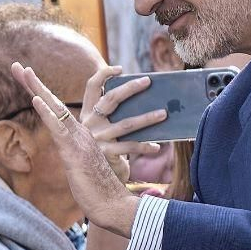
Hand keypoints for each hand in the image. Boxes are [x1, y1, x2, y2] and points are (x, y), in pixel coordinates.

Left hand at [10, 61, 137, 235]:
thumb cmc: (98, 191)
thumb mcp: (82, 171)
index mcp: (80, 135)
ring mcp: (77, 140)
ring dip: (37, 89)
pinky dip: (46, 113)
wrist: (113, 205)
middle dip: (33, 84)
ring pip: (54, 109)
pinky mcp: (74, 152)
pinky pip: (57, 128)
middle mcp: (80, 132)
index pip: (57, 110)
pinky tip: (35, 99)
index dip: (40, 94)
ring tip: (23, 72)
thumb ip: (77, 159)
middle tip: (17, 66)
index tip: (26, 78)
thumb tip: (70, 158)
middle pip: (53, 102)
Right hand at [80, 65, 164, 183]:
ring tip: (163, 113)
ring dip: (147, 118)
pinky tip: (157, 147)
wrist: (94, 181)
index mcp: (86, 113)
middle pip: (110, 99)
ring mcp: (97, 139)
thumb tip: (143, 99)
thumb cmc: (105, 150)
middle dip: (130, 88)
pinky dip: (146, 147)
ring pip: (126, 124)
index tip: (120, 68)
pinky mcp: (107, 154)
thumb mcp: (103, 131)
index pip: (91, 87)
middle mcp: (89, 124)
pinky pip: (131, 147)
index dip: (103, 74)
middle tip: (148, 81)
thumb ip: (114, 116)